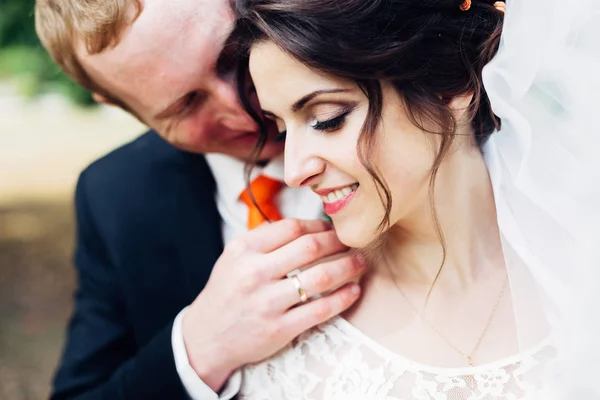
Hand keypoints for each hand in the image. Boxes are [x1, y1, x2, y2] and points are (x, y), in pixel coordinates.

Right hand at [182, 219, 363, 391]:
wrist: (207, 336)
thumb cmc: (227, 292)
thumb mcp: (233, 257)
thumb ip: (264, 240)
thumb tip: (306, 226)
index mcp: (244, 250)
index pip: (291, 227)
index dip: (318, 225)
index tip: (331, 229)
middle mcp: (254, 273)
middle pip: (310, 247)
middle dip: (339, 242)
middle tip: (352, 241)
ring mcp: (267, 303)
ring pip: (320, 278)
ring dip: (348, 267)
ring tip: (360, 262)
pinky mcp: (280, 329)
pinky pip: (321, 310)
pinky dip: (343, 298)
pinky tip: (354, 290)